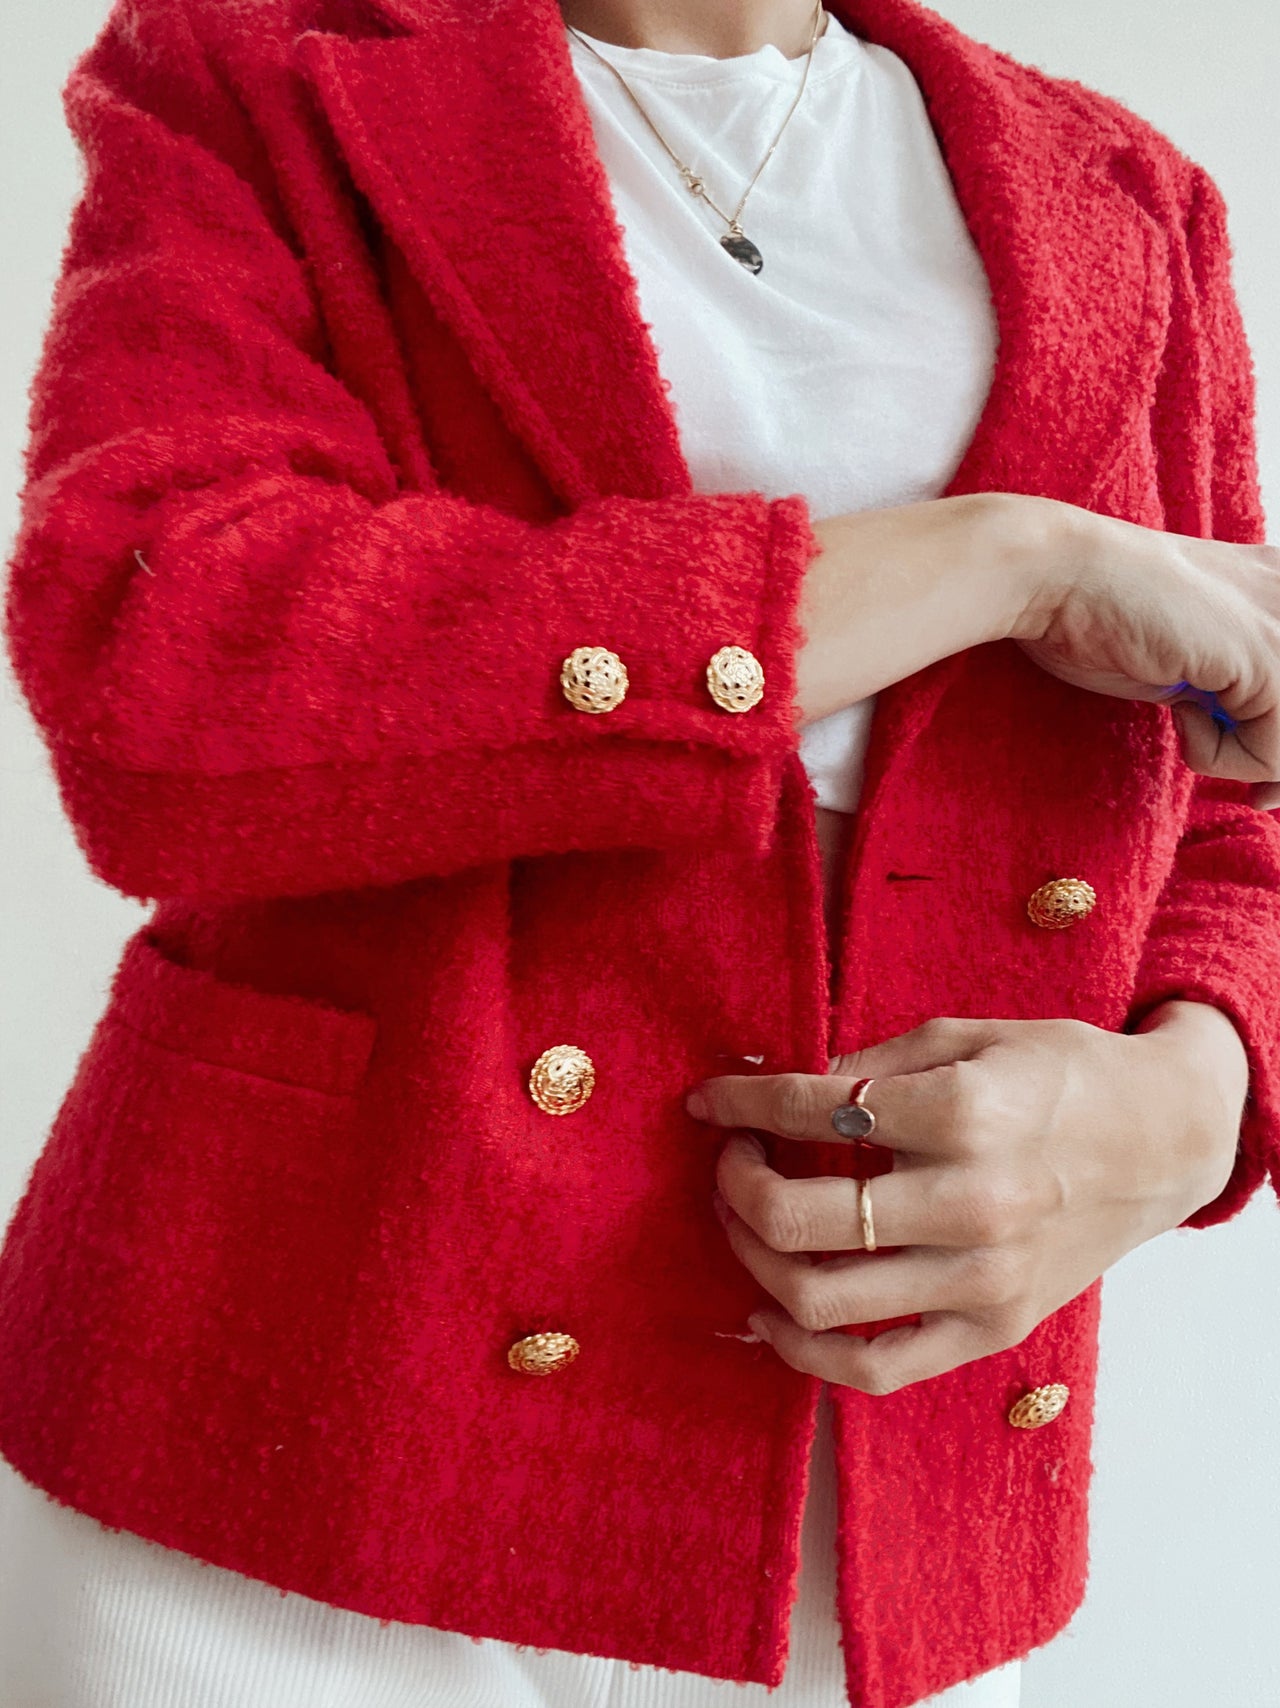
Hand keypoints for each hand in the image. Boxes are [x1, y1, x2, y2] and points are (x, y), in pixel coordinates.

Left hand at [685, 1001, 1246, 1394]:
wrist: (1166, 1139)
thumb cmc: (1064, 1074)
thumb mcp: (969, 1035)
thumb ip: (872, 1063)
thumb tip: (783, 1087)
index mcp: (962, 1115)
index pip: (810, 1113)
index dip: (739, 1103)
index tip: (707, 1100)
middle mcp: (970, 1205)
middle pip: (797, 1219)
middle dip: (734, 1184)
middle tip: (729, 1159)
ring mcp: (983, 1281)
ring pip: (819, 1301)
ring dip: (752, 1258)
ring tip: (745, 1221)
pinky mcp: (993, 1330)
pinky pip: (876, 1369)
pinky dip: (804, 1353)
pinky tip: (769, 1314)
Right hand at [1013, 501, 1279, 808]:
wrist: (1060, 579)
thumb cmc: (1103, 619)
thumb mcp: (1195, 663)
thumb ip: (1240, 696)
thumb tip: (1273, 781)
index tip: (1264, 789)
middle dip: (1276, 767)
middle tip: (1255, 795)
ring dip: (1240, 758)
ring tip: (1190, 723)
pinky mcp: (1268, 655)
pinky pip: (1273, 750)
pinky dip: (1218, 756)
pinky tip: (1181, 713)